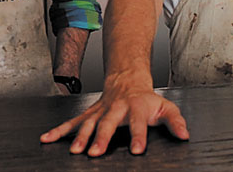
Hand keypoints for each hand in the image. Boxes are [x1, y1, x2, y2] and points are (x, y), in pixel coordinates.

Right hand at [39, 71, 188, 156]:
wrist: (126, 79)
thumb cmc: (146, 98)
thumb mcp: (165, 106)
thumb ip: (175, 120)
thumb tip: (184, 135)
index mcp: (135, 107)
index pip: (137, 122)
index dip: (138, 136)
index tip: (137, 150)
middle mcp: (115, 108)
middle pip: (107, 123)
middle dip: (100, 138)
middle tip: (95, 153)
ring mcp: (99, 110)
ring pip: (87, 122)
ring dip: (80, 137)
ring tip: (75, 151)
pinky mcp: (89, 114)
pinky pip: (72, 122)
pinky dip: (59, 131)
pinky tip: (47, 139)